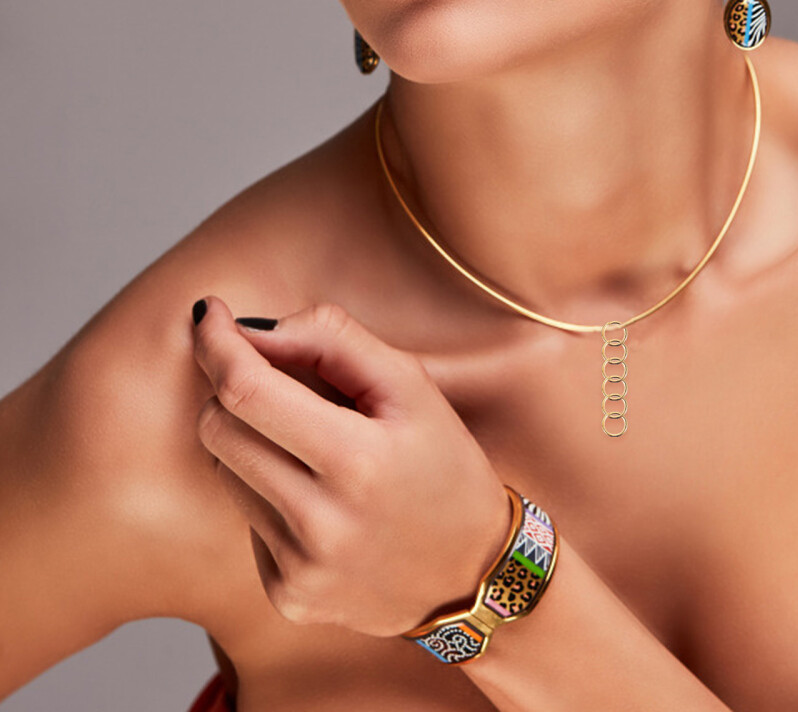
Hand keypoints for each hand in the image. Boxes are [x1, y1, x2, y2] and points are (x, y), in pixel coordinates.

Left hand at [190, 296, 512, 636]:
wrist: (473, 570)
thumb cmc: (446, 463)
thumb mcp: (411, 384)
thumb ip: (332, 340)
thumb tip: (251, 331)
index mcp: (357, 461)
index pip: (247, 391)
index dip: (217, 344)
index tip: (211, 314)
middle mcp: (320, 523)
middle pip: (217, 429)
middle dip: (231, 387)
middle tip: (272, 374)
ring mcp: (299, 568)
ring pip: (224, 470)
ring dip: (253, 440)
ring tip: (315, 445)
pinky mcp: (287, 595)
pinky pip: (245, 519)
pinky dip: (269, 491)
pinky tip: (319, 497)